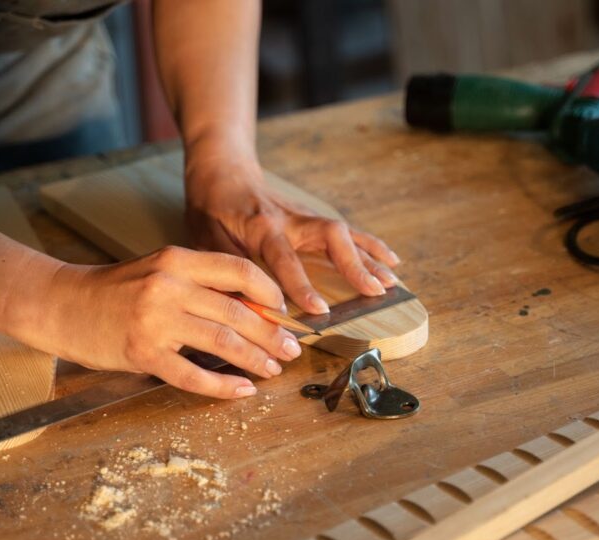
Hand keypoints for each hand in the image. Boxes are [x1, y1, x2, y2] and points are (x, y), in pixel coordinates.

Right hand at [34, 247, 302, 397]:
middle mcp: (169, 286)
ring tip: (272, 370)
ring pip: (223, 343)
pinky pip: (193, 375)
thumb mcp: (159, 271)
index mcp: (177, 259)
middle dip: (272, 335)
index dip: (270, 294)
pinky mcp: (142, 353)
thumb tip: (254, 309)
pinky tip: (241, 391)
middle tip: (292, 350)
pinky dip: (223, 387)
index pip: (239, 271)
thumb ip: (200, 284)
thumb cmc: (114, 290)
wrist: (59, 304)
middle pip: (238, 312)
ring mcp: (155, 321)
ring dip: (256, 360)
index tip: (285, 313)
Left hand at [184, 153, 400, 313]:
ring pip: (344, 234)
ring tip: (393, 282)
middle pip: (331, 236)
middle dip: (354, 265)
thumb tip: (242, 308)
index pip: (285, 257)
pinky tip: (392, 261)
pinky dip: (371, 246)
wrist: (222, 170)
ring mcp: (306, 216)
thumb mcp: (205, 239)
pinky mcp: (313, 218)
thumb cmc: (210, 208)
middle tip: (375, 291)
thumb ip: (226, 272)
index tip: (320, 310)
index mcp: (261, 225)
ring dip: (370, 258)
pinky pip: (347, 232)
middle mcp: (290, 218)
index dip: (302, 284)